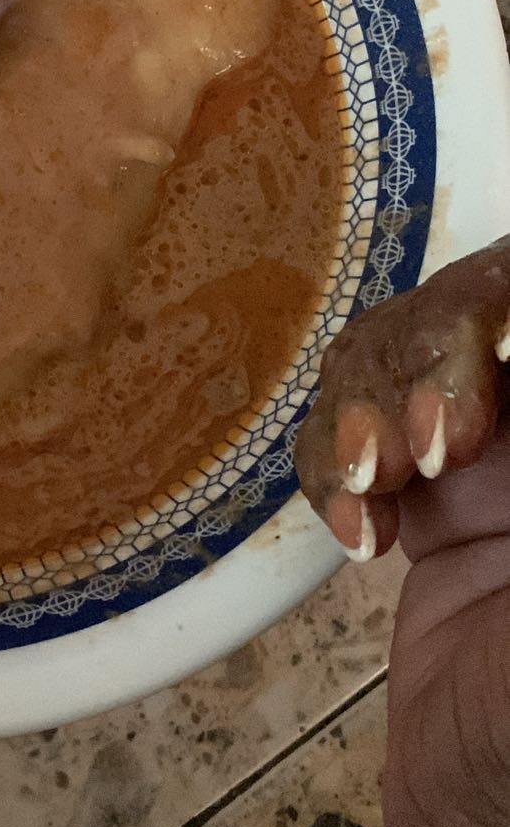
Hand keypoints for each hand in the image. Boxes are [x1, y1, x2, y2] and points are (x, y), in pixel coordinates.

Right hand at [295, 237, 509, 826]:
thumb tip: (500, 319)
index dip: (496, 294)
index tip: (467, 364)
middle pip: (477, 306)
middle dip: (431, 354)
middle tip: (422, 445)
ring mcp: (503, 472)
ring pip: (405, 359)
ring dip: (366, 407)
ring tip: (366, 490)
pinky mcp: (438, 519)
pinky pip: (359, 438)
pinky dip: (334, 465)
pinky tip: (351, 532)